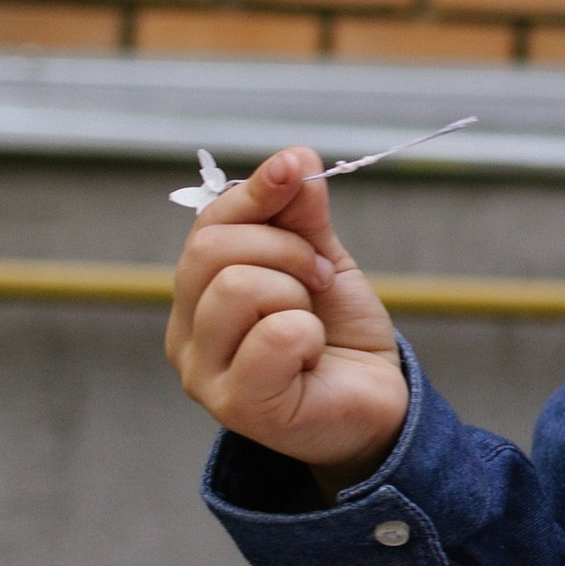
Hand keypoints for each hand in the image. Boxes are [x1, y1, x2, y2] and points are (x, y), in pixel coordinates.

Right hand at [165, 148, 408, 492]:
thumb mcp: (321, 261)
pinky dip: (309, 336)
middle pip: (213, 249)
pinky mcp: (237, 406)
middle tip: (319, 281)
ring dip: (297, 297)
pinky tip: (312, 359)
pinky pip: (275, 335)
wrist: (378, 402)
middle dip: (286, 249)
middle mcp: (185, 334)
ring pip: (239, 287)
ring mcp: (203, 374)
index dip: (256, 190)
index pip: (207, 223)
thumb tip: (293, 159)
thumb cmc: (339, 336)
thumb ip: (300, 215)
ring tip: (313, 325)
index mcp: (198, 295)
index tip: (299, 168)